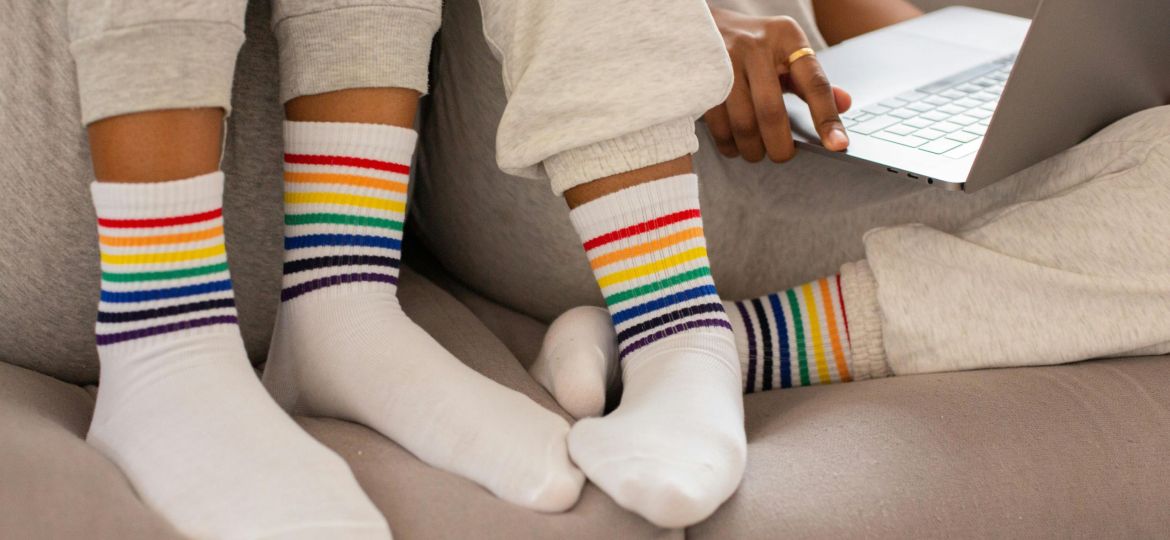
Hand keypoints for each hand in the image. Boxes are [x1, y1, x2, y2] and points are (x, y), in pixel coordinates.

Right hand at [705, 8, 852, 162]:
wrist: (705, 25)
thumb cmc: (754, 44)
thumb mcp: (788, 51)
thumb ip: (812, 80)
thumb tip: (845, 103)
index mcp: (787, 38)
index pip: (814, 83)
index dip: (827, 118)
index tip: (837, 146)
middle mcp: (755, 46)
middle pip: (771, 111)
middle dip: (779, 145)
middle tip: (781, 155)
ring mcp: (724, 61)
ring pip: (742, 122)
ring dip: (751, 148)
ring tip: (755, 152)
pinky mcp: (702, 78)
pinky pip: (717, 123)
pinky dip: (727, 143)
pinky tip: (733, 144)